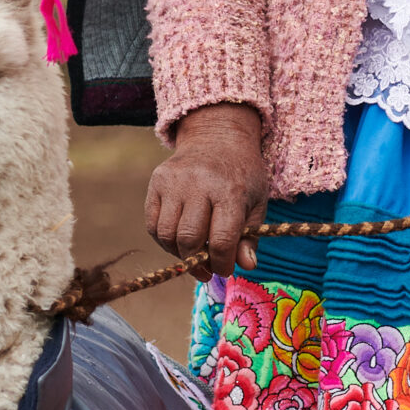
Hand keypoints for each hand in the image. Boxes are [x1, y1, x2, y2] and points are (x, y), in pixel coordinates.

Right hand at [145, 103, 269, 276]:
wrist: (218, 138)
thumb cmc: (241, 176)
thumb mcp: (257, 202)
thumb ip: (251, 236)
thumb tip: (246, 266)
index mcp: (231, 190)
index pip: (222, 239)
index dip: (222, 264)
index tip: (224, 270)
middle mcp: (200, 184)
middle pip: (189, 239)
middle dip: (198, 262)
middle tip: (206, 268)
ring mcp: (175, 181)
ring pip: (166, 234)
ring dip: (179, 253)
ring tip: (193, 253)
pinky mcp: (157, 181)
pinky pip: (152, 224)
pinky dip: (164, 240)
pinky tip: (178, 240)